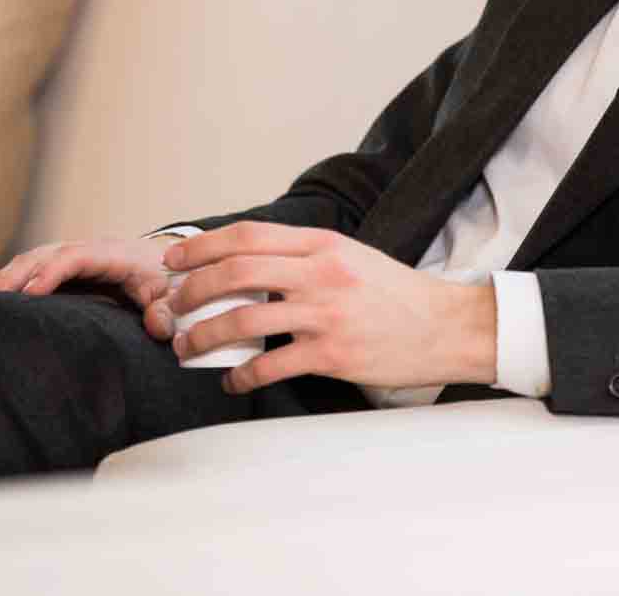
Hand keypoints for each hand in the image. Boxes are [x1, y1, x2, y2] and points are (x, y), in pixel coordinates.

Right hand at [0, 236, 179, 321]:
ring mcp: (74, 255)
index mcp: (113, 254)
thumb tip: (158, 327)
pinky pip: (32, 268)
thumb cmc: (168, 279)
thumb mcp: (173, 293)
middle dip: (16, 276)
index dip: (51, 272)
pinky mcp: (65, 266)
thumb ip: (167, 309)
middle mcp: (88, 250)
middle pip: (44, 255)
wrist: (171, 262)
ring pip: (32, 260)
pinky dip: (10, 281)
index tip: (30, 294)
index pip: (76, 257)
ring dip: (6, 279)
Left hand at [153, 223, 497, 393]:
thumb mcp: (351, 257)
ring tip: (188, 348)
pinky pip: (270, 366)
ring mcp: (326, 314)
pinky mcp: (332, 354)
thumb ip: (304, 257)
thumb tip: (249, 266)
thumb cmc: (396, 294)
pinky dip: (240, 377)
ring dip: (204, 336)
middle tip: (172, 306)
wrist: (445, 326)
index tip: (174, 259)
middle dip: (192, 290)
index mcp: (323, 245)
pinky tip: (232, 381)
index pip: (248, 236)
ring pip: (243, 320)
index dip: (202, 246)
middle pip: (235, 272)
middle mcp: (321, 274)